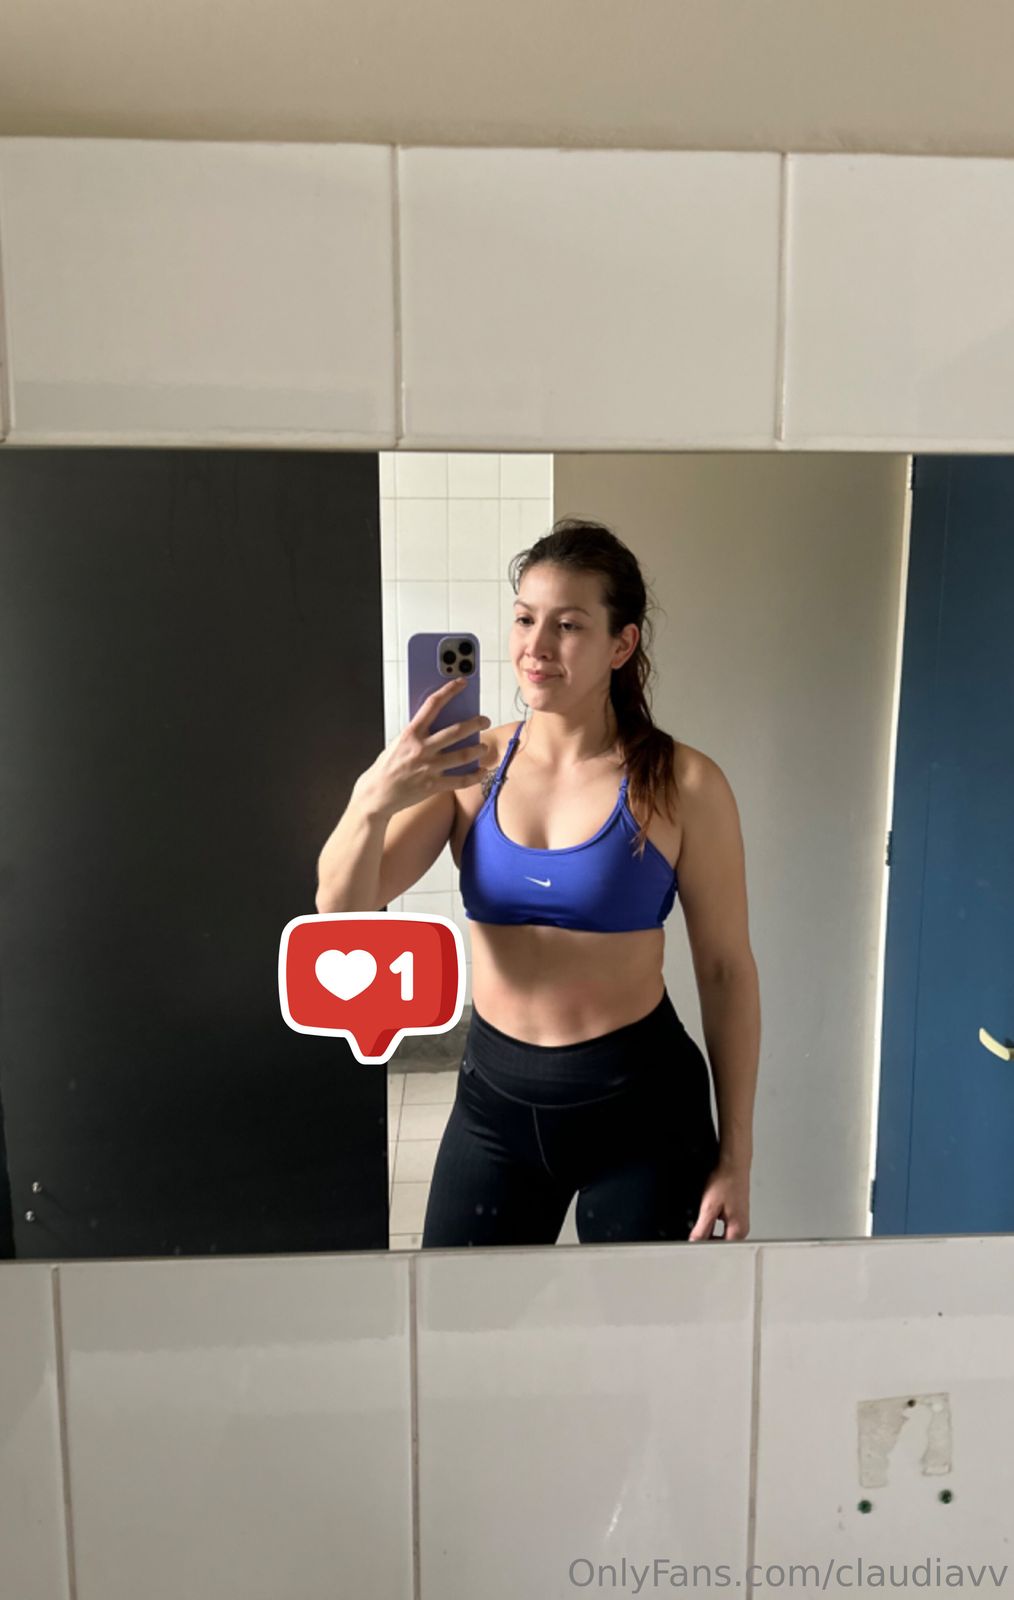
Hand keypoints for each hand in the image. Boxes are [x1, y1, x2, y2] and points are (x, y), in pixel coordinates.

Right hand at [355, 679, 496, 818]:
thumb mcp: (399, 742)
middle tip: (484, 720)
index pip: (432, 705)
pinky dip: (474, 776)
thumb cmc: (387, 767)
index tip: (461, 683)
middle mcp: (421, 749)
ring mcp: (429, 768)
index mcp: (411, 734)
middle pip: (456, 731)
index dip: (449, 691)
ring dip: (478, 749)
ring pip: (463, 755)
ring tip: (484, 747)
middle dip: (475, 723)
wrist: (377, 794)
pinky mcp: (433, 786)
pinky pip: (460, 780)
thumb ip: (418, 733)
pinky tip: (481, 771)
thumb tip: (440, 724)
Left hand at [687, 1155, 750, 1240]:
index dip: (704, 1248)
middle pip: (721, 1243)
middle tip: (694, 1235)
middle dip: (706, 1240)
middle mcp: (742, 1228)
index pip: (720, 1249)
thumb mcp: (709, 1207)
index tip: (693, 1246)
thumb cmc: (726, 1181)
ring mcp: (740, 1220)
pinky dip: (713, 1223)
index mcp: (738, 1230)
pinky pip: (723, 1225)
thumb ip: (702, 1228)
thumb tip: (695, 1242)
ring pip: (721, 1234)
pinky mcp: (736, 1213)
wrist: (733, 1165)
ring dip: (709, 1231)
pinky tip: (707, 1214)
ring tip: (701, 1221)